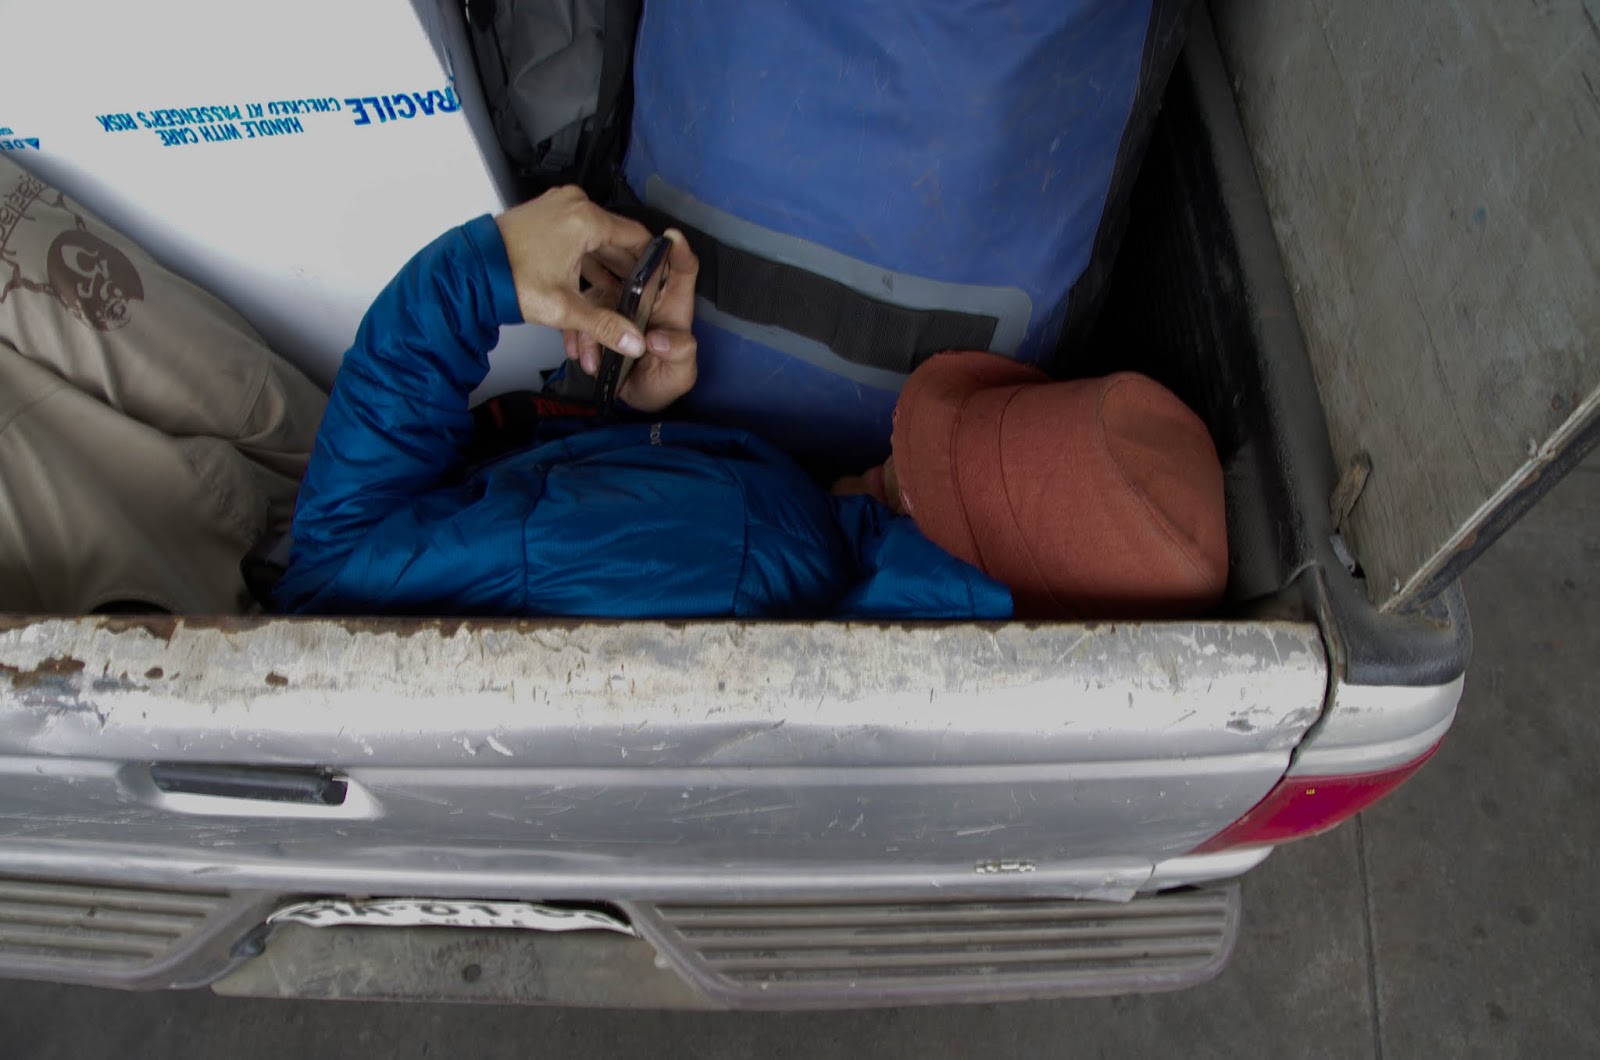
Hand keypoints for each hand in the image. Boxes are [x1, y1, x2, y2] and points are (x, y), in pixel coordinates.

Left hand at [493, 186, 651, 356]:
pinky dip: (584, 262)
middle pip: (616, 241)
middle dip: (623, 275)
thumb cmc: (508, 278)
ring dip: (602, 273)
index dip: (651, 264)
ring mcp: (558, 208)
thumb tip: (632, 341)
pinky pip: (576, 239)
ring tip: (609, 303)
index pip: (636, 237)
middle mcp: (574, 206)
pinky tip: (587, 290)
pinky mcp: (545, 217)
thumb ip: (605, 326)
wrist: (470, 271)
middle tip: (634, 299)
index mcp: (585, 219)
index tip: (656, 282)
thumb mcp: (564, 307)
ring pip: (595, 243)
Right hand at [564, 228, 700, 412]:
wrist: (636, 400)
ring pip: (599, 294)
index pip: (682, 270)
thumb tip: (658, 339)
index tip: (671, 237)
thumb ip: (678, 353)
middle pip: (633, 268)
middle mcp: (646, 297)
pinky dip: (577, 335)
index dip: (680, 251)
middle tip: (601, 286)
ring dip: (590, 321)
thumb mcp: (680, 373)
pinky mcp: (597, 316)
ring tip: (592, 352)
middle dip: (615, 270)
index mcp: (673, 305)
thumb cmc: (665, 380)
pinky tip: (580, 354)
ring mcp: (619, 304)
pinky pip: (582, 314)